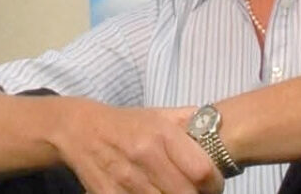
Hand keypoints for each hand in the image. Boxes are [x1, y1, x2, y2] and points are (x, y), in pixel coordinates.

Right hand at [50, 99, 223, 193]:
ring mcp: (125, 179)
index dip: (214, 183)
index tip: (212, 184)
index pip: (202, 171)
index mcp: (160, 134)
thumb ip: (189, 121)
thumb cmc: (126, 124)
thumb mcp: (158, 114)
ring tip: (172, 190)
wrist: (80, 130)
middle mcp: (144, 156)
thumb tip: (220, 126)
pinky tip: (151, 193)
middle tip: (194, 191)